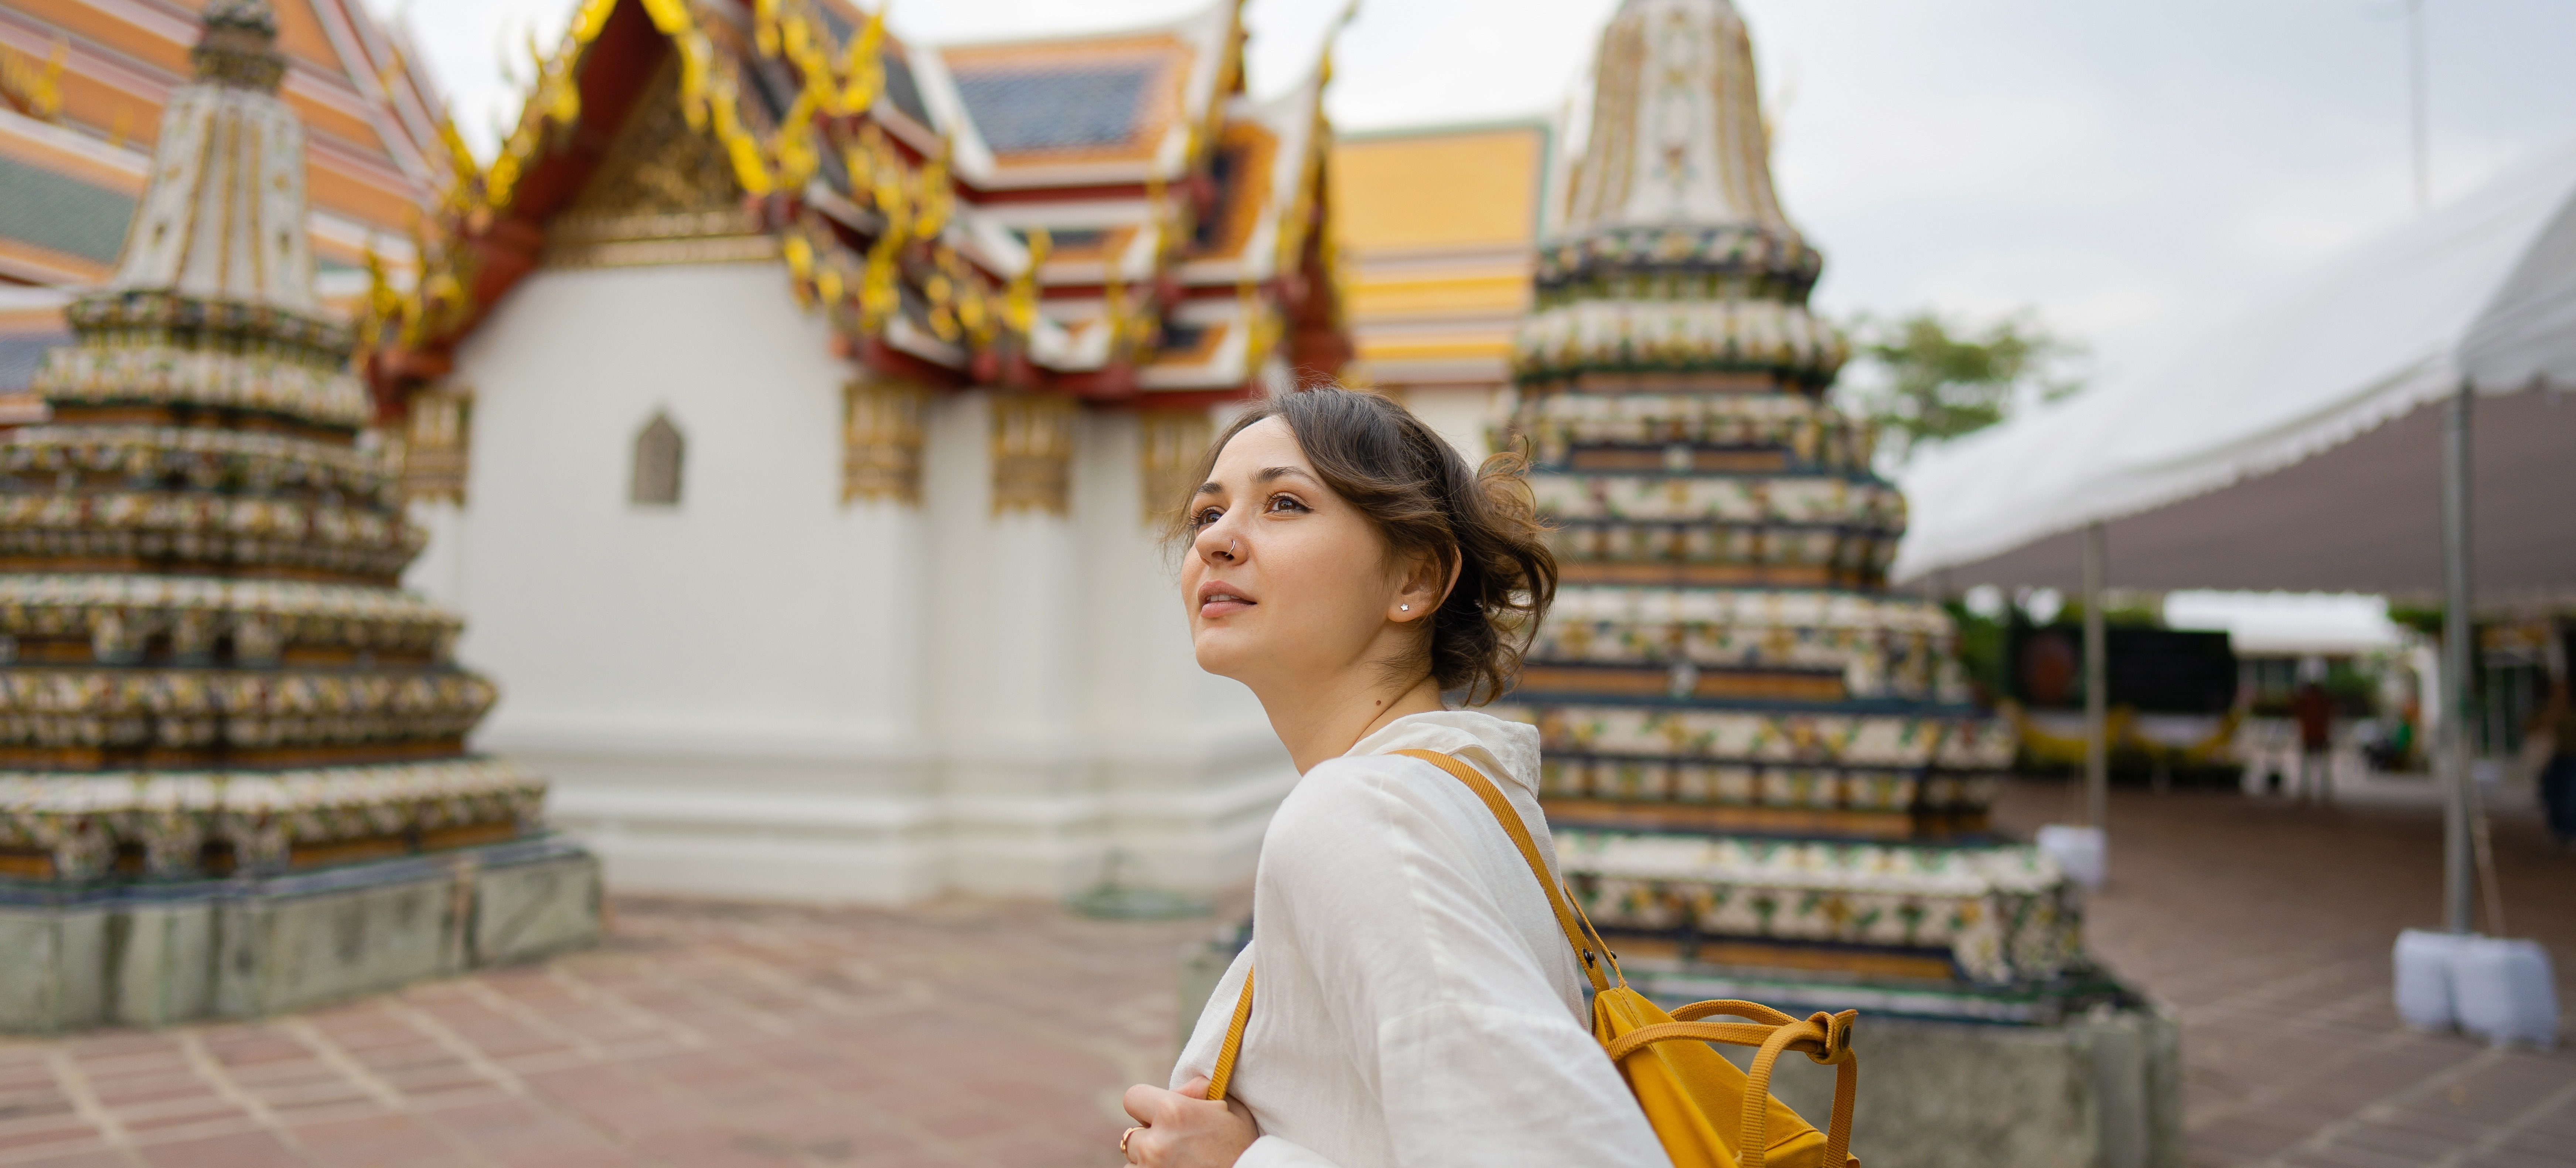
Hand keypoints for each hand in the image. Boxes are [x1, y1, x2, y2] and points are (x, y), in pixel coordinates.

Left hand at [1120, 1076, 1256, 1166]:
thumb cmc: (1243, 1147)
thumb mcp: (1230, 1110)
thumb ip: (1200, 1091)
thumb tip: (1180, 1088)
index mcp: (1172, 1112)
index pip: (1132, 1098)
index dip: (1145, 1105)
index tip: (1157, 1116)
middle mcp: (1154, 1143)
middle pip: (1131, 1136)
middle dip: (1149, 1139)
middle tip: (1175, 1146)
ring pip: (1133, 1162)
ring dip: (1148, 1162)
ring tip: (1178, 1164)